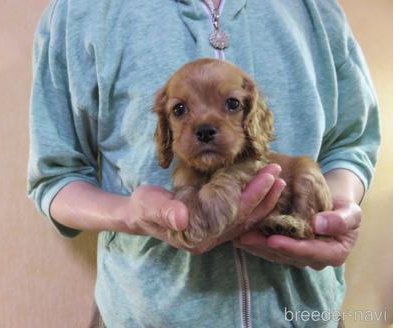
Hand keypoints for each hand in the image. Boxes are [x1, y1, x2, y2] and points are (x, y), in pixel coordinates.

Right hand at [127, 164, 285, 253]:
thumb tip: (180, 218)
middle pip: (246, 217)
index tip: (269, 177)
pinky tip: (262, 186)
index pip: (235, 216)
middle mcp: (212, 239)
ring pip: (246, 217)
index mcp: (200, 237)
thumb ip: (165, 212)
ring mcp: (215, 233)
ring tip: (277, 178)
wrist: (139, 214)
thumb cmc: (144, 209)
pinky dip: (253, 199)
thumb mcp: (150, 207)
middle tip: (278, 171)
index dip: (253, 196)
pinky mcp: (215, 224)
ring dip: (263, 198)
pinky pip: (240, 214)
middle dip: (265, 195)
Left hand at [233, 197, 361, 269]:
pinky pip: (271, 249)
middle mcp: (316, 259)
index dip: (291, 247)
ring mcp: (301, 256)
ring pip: (276, 254)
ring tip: (239, 236)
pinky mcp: (288, 250)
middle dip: (266, 248)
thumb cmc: (345, 207)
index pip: (310, 252)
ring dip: (256, 247)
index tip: (273, 240)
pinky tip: (241, 235)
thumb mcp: (352, 211)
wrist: (336, 204)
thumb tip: (318, 225)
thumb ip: (340, 220)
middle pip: (288, 255)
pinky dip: (256, 243)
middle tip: (246, 238)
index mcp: (334, 254)